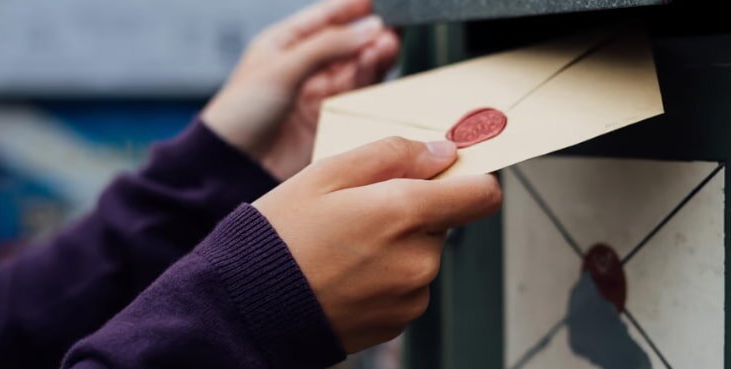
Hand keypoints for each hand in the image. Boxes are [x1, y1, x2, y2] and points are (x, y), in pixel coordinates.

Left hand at [203, 0, 399, 179]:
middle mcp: (304, 66)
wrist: (235, 165)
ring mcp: (317, 93)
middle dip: (369, 34)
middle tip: (392, 29)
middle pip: (345, 43)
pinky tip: (377, 66)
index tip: (379, 2)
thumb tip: (369, 27)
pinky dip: (369, 79)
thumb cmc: (240, 113)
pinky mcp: (329, 118)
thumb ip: (327, 46)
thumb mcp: (283, 68)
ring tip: (389, 45)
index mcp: (284, 44)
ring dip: (373, 56)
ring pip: (355, 67)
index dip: (351, 8)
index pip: (324, 17)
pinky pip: (357, 94)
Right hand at [253, 137, 501, 352]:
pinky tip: (345, 273)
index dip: (470, 180)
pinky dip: (385, 276)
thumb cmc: (280, 237)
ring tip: (345, 246)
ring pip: (423, 254)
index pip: (483, 195)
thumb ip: (393, 154)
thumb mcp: (327, 173)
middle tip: (360, 211)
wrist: (247, 307)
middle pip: (445, 222)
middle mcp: (418, 260)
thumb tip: (441, 153)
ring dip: (397, 245)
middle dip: (413, 211)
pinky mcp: (397, 322)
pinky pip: (406, 286)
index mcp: (405, 213)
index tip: (447, 176)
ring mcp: (410, 296)